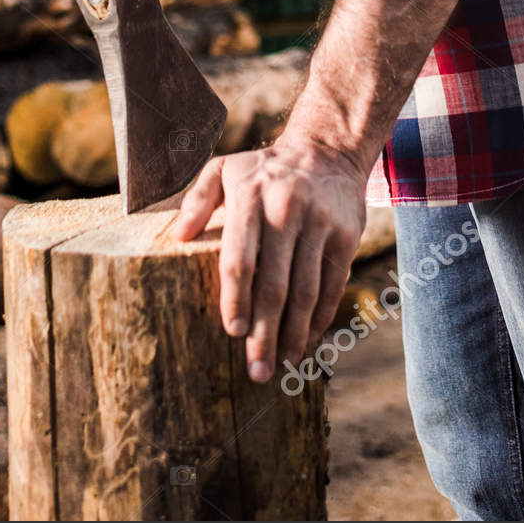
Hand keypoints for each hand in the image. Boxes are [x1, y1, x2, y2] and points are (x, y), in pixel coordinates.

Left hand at [173, 134, 366, 381]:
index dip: (236, 299)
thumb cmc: (264, 170)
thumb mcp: (225, 169)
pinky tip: (307, 338)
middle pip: (274, 284)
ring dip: (294, 332)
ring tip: (283, 362)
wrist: (325, 152)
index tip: (233, 332)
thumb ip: (198, 199)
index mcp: (251, 197)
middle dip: (265, 333)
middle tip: (257, 370)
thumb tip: (178, 235)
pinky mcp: (345, 235)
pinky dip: (321, 316)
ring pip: (306, 290)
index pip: (240, 259)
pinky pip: (332, 284)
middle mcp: (286, 210)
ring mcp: (319, 223)